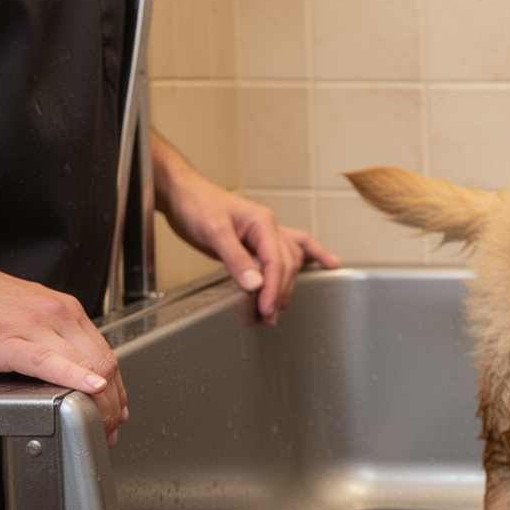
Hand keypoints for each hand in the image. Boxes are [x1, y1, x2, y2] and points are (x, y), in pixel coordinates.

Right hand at [0, 258, 127, 443]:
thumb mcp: (35, 317)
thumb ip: (59, 341)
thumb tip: (80, 375)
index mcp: (68, 311)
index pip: (108, 355)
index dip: (118, 390)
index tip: (117, 412)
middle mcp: (59, 314)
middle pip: (103, 364)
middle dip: (112, 403)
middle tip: (110, 428)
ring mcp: (34, 325)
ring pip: (85, 365)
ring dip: (98, 403)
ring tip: (99, 427)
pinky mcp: (7, 339)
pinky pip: (47, 361)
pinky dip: (73, 377)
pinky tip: (89, 389)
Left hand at [152, 134, 338, 324]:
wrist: (182, 194)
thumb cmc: (196, 204)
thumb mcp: (214, 231)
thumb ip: (236, 259)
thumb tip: (255, 284)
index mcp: (263, 222)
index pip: (277, 261)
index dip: (273, 288)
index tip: (266, 308)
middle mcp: (270, 227)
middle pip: (286, 265)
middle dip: (279, 293)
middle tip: (269, 315)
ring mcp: (267, 233)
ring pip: (291, 261)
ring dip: (288, 286)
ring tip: (280, 309)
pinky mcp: (259, 241)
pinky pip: (290, 250)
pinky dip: (310, 257)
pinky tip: (327, 264)